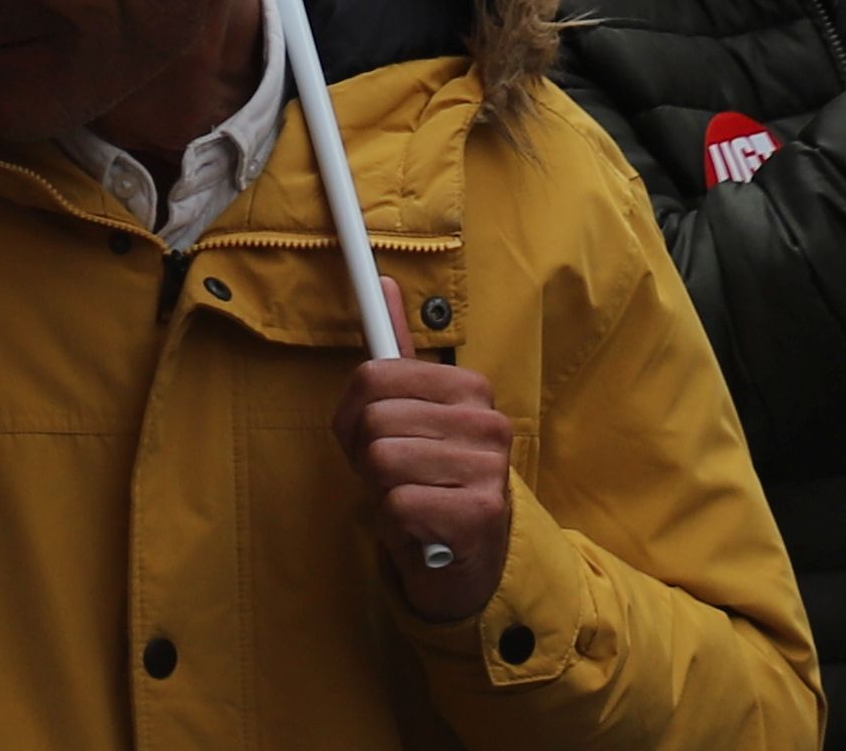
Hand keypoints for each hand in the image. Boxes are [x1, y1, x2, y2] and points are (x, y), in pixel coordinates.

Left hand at [334, 355, 511, 621]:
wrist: (465, 562)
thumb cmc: (429, 481)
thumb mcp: (411, 416)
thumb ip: (397, 354)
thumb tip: (383, 284)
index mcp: (471, 388)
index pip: (374, 374)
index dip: (355, 413)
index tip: (373, 435)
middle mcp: (488, 421)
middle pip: (375, 418)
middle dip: (369, 455)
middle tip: (396, 476)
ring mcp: (489, 467)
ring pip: (383, 459)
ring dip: (383, 488)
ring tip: (410, 497)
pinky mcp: (479, 513)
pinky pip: (398, 502)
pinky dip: (396, 520)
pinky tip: (421, 524)